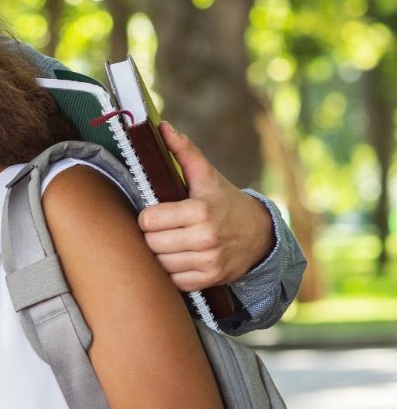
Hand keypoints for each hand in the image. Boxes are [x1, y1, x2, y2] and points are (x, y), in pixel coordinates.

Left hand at [137, 122, 273, 290]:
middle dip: (152, 235)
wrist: (260, 234)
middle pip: (151, 242)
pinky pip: (173, 280)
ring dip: (160, 254)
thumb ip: (184, 152)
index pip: (148, 220)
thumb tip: (163, 127)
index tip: (156, 213)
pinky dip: (171, 271)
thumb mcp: (207, 176)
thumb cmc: (225, 202)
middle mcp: (206, 239)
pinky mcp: (209, 280)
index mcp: (201, 211)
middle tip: (162, 228)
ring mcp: (209, 262)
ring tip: (170, 242)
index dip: (147, 216)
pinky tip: (179, 257)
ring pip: (160, 263)